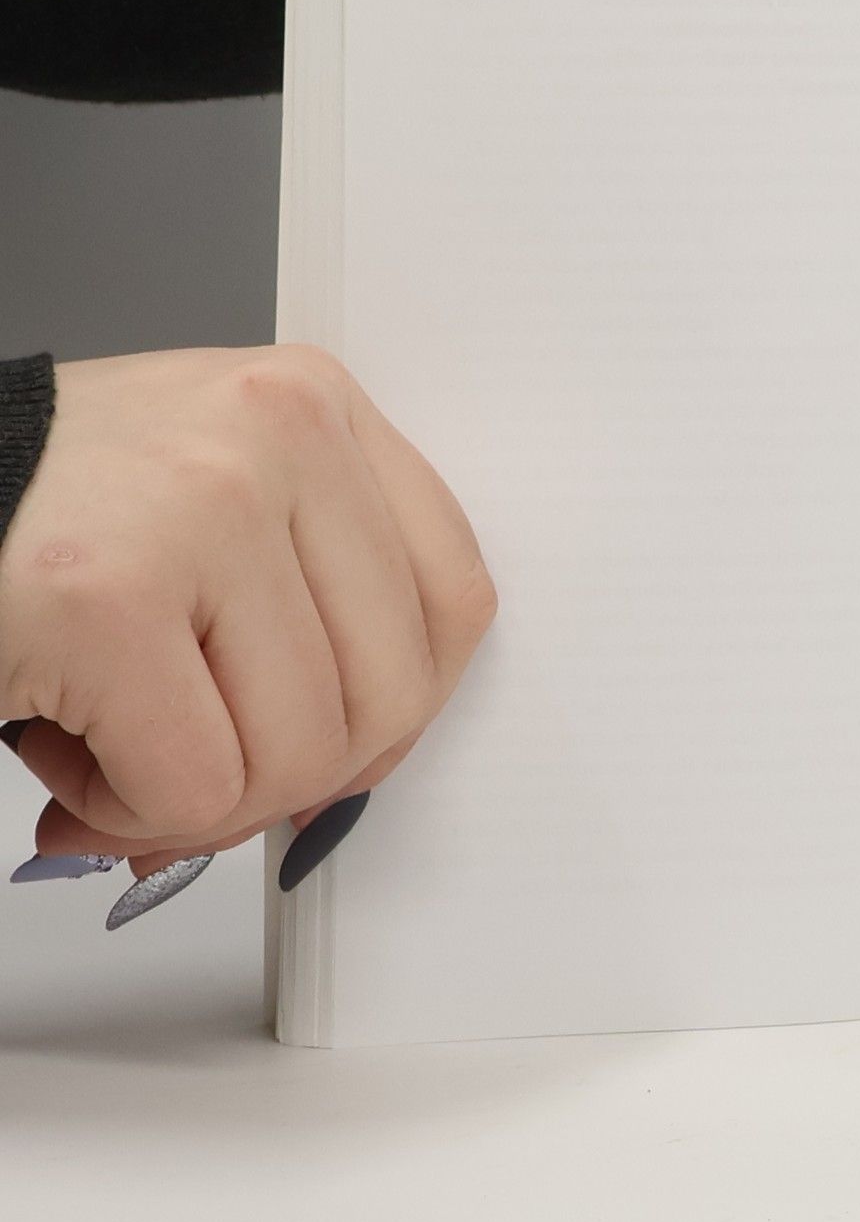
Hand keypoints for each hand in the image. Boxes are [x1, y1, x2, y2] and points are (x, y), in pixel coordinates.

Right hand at [1, 345, 496, 918]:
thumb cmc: (20, 511)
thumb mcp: (206, 510)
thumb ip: (305, 606)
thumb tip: (358, 771)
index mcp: (313, 406)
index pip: (453, 596)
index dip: (400, 710)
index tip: (337, 747)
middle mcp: (278, 433)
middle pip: (392, 690)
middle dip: (294, 778)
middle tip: (200, 772)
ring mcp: (202, 505)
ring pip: (301, 754)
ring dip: (198, 800)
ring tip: (111, 743)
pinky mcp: (107, 594)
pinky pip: (197, 788)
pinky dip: (127, 814)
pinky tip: (67, 758)